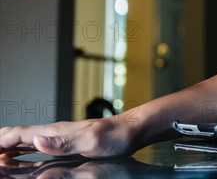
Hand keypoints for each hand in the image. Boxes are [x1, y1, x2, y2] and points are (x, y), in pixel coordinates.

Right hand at [0, 117, 137, 158]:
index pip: (18, 134)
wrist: (132, 129)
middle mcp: (54, 132)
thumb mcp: (92, 141)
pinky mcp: (66, 143)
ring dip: (6, 149)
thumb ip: (64, 142)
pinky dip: (20, 153)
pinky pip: (35, 147)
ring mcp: (60, 137)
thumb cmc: (116, 136)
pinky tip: (16, 160)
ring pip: (24, 141)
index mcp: (56, 131)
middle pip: (17, 135)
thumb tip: (37, 140)